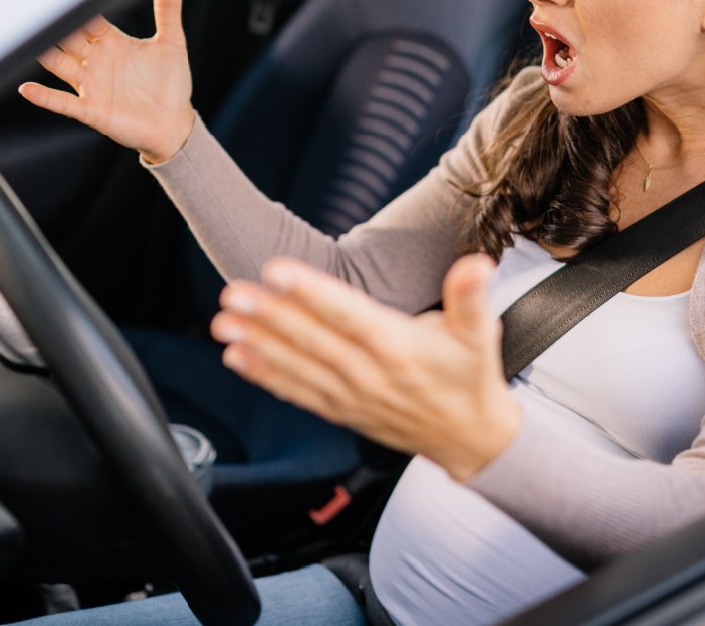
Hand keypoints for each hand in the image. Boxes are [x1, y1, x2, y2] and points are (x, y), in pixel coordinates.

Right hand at [19, 0, 195, 162]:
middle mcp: (95, 61)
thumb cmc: (171, 85)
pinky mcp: (91, 110)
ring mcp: (90, 85)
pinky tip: (27, 89)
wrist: (174, 123)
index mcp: (111, 42)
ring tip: (23, 42)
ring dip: (43, 54)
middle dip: (51, 25)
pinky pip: (62, 102)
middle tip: (29, 8)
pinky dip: (44, 96)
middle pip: (66, 38)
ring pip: (58, 64)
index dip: (74, 6)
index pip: (87, 19)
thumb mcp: (172, 44)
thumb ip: (167, 11)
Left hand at [211, 255, 521, 481]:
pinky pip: (297, 393)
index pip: (347, 314)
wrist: (469, 438)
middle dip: (269, 315)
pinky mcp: (341, 411)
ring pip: (296, 366)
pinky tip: (237, 358)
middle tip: (233, 293)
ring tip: (224, 324)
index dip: (311, 292)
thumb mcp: (480, 334)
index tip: (277, 271)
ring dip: (257, 343)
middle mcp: (369, 373)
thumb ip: (472, 297)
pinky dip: (265, 376)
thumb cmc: (471, 377)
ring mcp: (351, 395)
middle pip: (311, 339)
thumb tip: (477, 265)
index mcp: (398, 346)